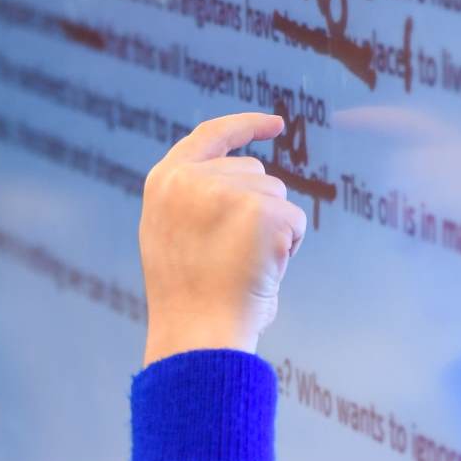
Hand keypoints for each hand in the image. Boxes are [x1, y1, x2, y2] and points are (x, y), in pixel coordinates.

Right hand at [139, 113, 308, 366]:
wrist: (197, 335)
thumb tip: (248, 182)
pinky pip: (296, 221)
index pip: (210, 135)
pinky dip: (290, 247)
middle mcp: (191, 179)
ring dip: (273, 231)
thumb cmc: (189, 300)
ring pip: (278, 196)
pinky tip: (263, 271)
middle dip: (258, 209)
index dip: (245, 126)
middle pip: (255, 172)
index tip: (276, 124)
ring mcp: (225, 191)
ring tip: (243, 267)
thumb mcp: (173, 235)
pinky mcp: (260, 211)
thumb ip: (196, 200)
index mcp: (164, 182)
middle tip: (233, 258)